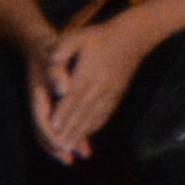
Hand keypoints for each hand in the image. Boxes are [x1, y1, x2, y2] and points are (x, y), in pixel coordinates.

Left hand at [29, 15, 134, 161]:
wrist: (134, 36)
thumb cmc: (101, 35)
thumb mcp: (79, 35)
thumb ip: (63, 47)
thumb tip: (51, 59)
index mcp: (89, 72)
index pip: (73, 96)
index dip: (63, 113)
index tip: (53, 128)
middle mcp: (101, 84)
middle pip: (83, 111)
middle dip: (70, 130)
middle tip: (58, 148)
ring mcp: (112, 90)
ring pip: (95, 114)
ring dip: (82, 132)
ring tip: (71, 148)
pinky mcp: (118, 92)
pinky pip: (107, 112)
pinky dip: (97, 124)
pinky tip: (89, 133)